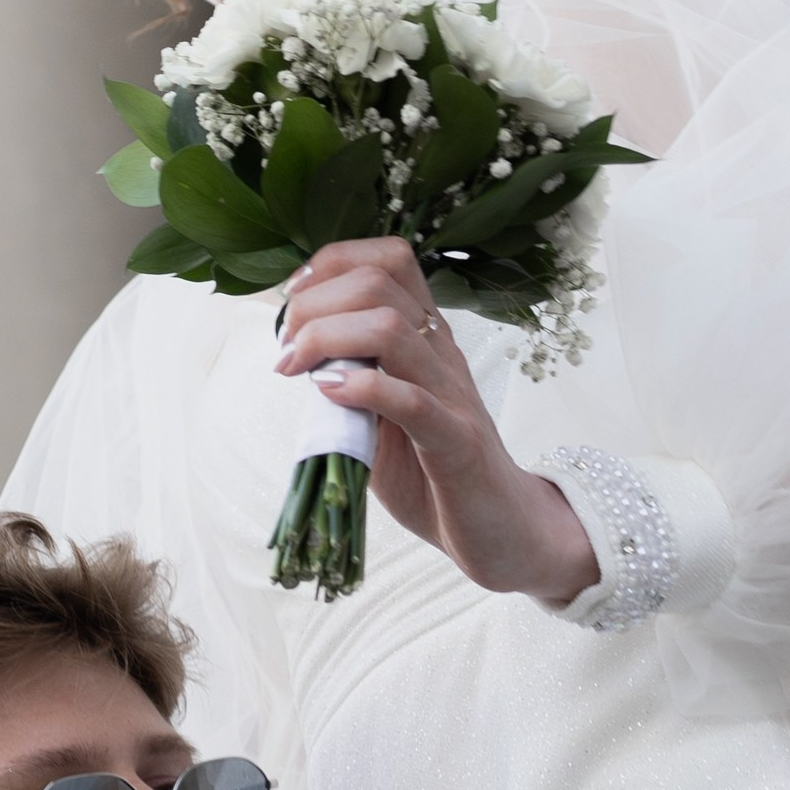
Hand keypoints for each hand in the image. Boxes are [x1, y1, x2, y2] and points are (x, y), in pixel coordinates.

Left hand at [275, 239, 596, 603]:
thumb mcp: (382, 416)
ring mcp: (452, 394)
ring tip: (298, 370)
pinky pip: (412, 399)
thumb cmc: (435, 473)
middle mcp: (441, 353)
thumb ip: (349, 379)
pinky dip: (362, 388)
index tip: (293, 301)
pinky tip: (330, 396)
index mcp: (426, 338)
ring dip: (326, 339)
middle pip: (378, 282)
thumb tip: (294, 354)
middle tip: (287, 348)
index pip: (389, 259)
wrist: (502, 530)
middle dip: (314, 304)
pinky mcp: (457, 442)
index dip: (332, 263)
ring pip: (390, 329)